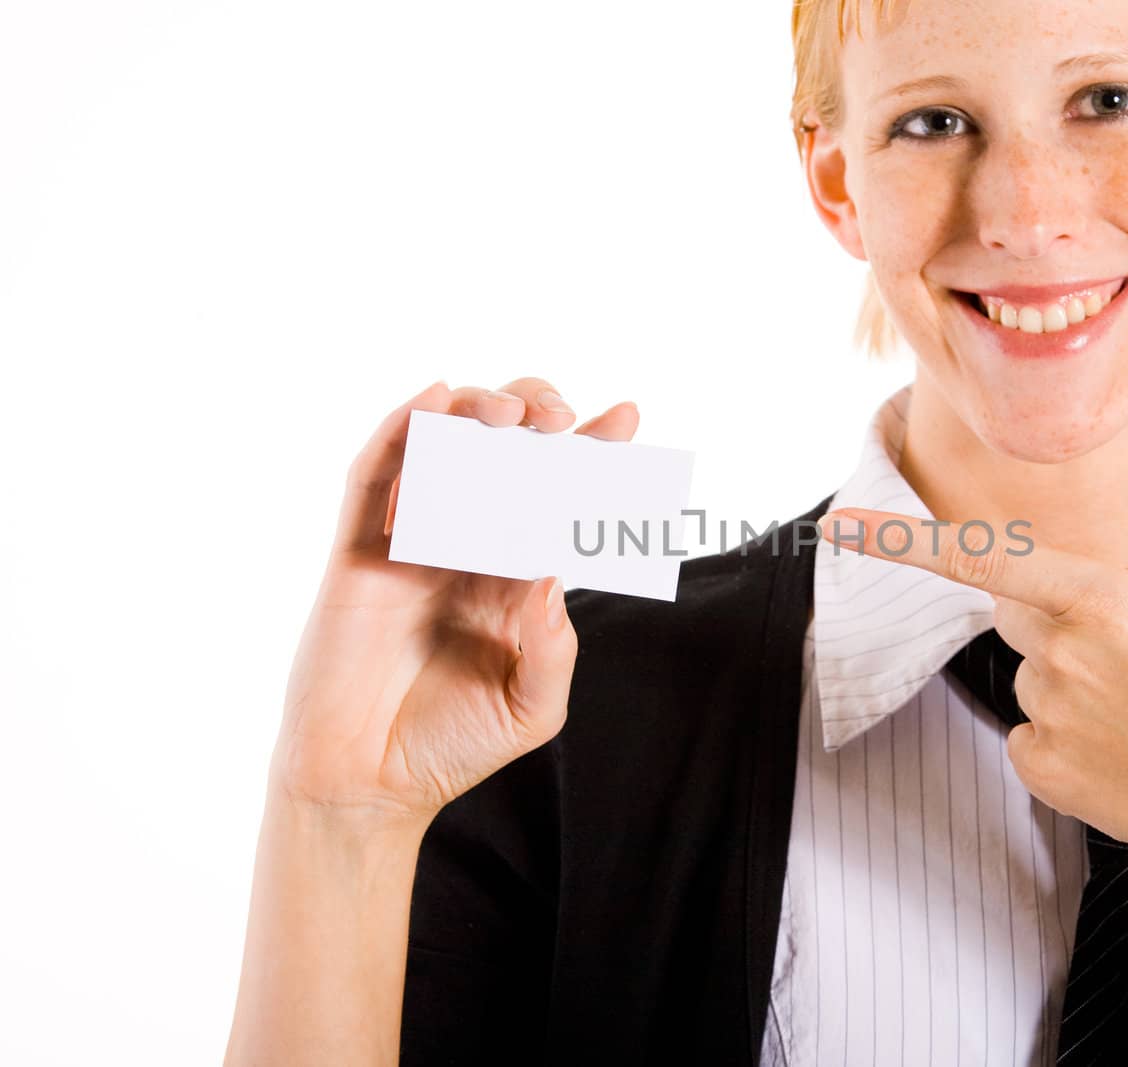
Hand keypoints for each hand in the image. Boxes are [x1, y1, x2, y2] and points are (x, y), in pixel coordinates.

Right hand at [272, 378, 639, 823]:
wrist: (367, 783)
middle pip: (506, 452)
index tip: (627, 417)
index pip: (561, 498)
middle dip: (537, 414)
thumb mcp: (532, 707)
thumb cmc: (451, 745)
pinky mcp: (359, 550)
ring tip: (509, 414)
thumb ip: (552, 646)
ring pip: (443, 446)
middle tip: (561, 419)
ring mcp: (414, 542)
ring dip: (474, 409)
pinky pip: (374, 473)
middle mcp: (469, 545)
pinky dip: (399, 429)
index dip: (593, 453)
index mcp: (516, 576)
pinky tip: (431, 400)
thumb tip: (551, 571)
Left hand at [816, 505, 1127, 872]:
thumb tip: (1101, 578)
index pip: (990, 558)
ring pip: (1031, 677)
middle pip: (1017, 614)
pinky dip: (1066, 741)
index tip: (837, 526)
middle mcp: (1065, 652)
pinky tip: (1124, 759)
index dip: (904, 541)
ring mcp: (1048, 714)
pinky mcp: (1041, 769)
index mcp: (1109, 599)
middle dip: (1054, 623)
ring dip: (1071, 687)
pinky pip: (1031, 733)